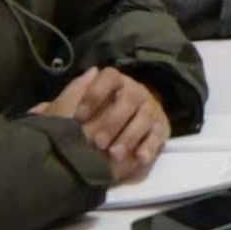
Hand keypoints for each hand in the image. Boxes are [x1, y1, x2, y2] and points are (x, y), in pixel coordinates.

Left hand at [33, 66, 168, 182]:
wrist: (98, 151)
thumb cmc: (84, 124)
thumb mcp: (71, 108)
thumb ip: (75, 90)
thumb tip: (92, 72)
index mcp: (114, 83)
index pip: (109, 77)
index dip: (95, 94)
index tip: (79, 117)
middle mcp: (135, 93)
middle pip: (130, 98)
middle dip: (112, 121)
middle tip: (97, 142)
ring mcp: (150, 111)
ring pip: (144, 118)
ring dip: (129, 137)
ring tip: (114, 155)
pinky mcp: (160, 131)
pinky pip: (158, 136)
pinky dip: (149, 147)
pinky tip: (138, 157)